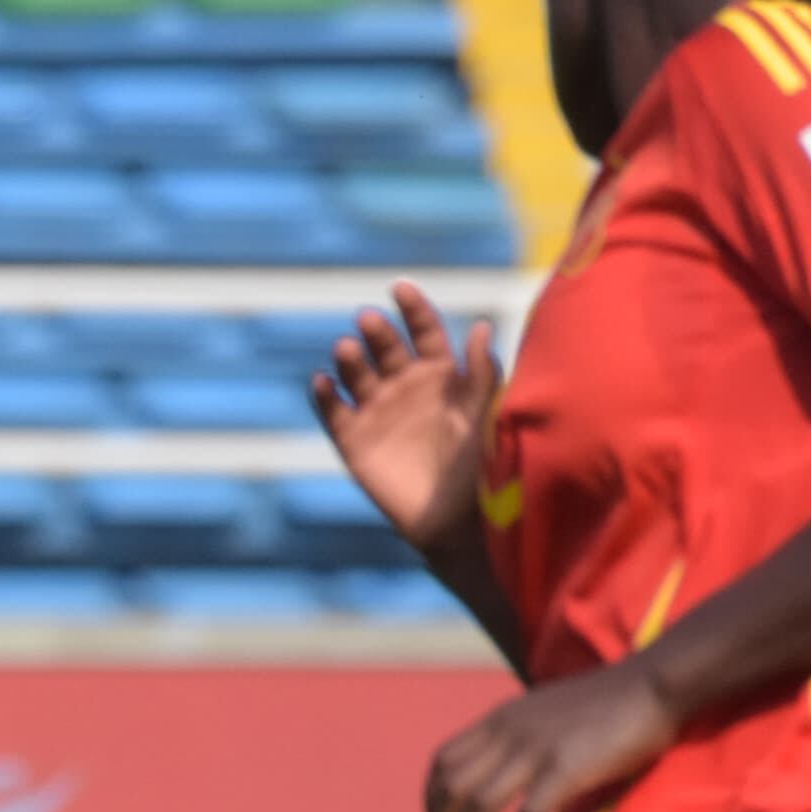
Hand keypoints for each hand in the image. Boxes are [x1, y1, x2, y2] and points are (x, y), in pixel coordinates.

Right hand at [311, 279, 501, 554]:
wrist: (461, 523)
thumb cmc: (484, 466)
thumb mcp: (488, 413)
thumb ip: (483, 373)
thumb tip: (481, 326)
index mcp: (442, 375)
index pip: (424, 331)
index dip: (413, 309)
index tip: (400, 288)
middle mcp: (406, 388)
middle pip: (386, 348)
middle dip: (376, 332)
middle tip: (368, 321)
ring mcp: (378, 413)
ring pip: (357, 375)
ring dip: (349, 359)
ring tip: (346, 350)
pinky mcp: (354, 442)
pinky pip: (334, 413)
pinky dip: (325, 397)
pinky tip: (322, 382)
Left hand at [423, 659, 684, 811]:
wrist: (655, 684)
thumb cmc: (612, 703)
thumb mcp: (548, 714)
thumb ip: (523, 741)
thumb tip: (517, 783)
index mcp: (499, 719)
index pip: (442, 764)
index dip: (431, 802)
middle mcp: (507, 734)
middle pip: (450, 790)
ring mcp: (534, 751)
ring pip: (478, 807)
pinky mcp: (566, 769)